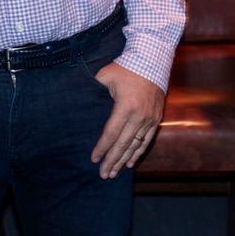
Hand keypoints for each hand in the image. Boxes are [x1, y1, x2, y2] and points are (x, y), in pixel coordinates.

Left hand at [90, 62, 164, 178]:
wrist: (152, 61)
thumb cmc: (125, 67)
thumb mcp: (106, 75)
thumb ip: (94, 88)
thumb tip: (78, 98)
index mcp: (126, 106)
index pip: (111, 133)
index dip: (102, 148)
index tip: (94, 159)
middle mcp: (139, 116)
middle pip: (123, 144)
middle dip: (112, 161)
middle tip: (103, 174)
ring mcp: (150, 119)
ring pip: (135, 146)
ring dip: (124, 161)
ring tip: (114, 173)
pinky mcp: (156, 119)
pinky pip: (147, 140)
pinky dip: (138, 153)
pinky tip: (130, 163)